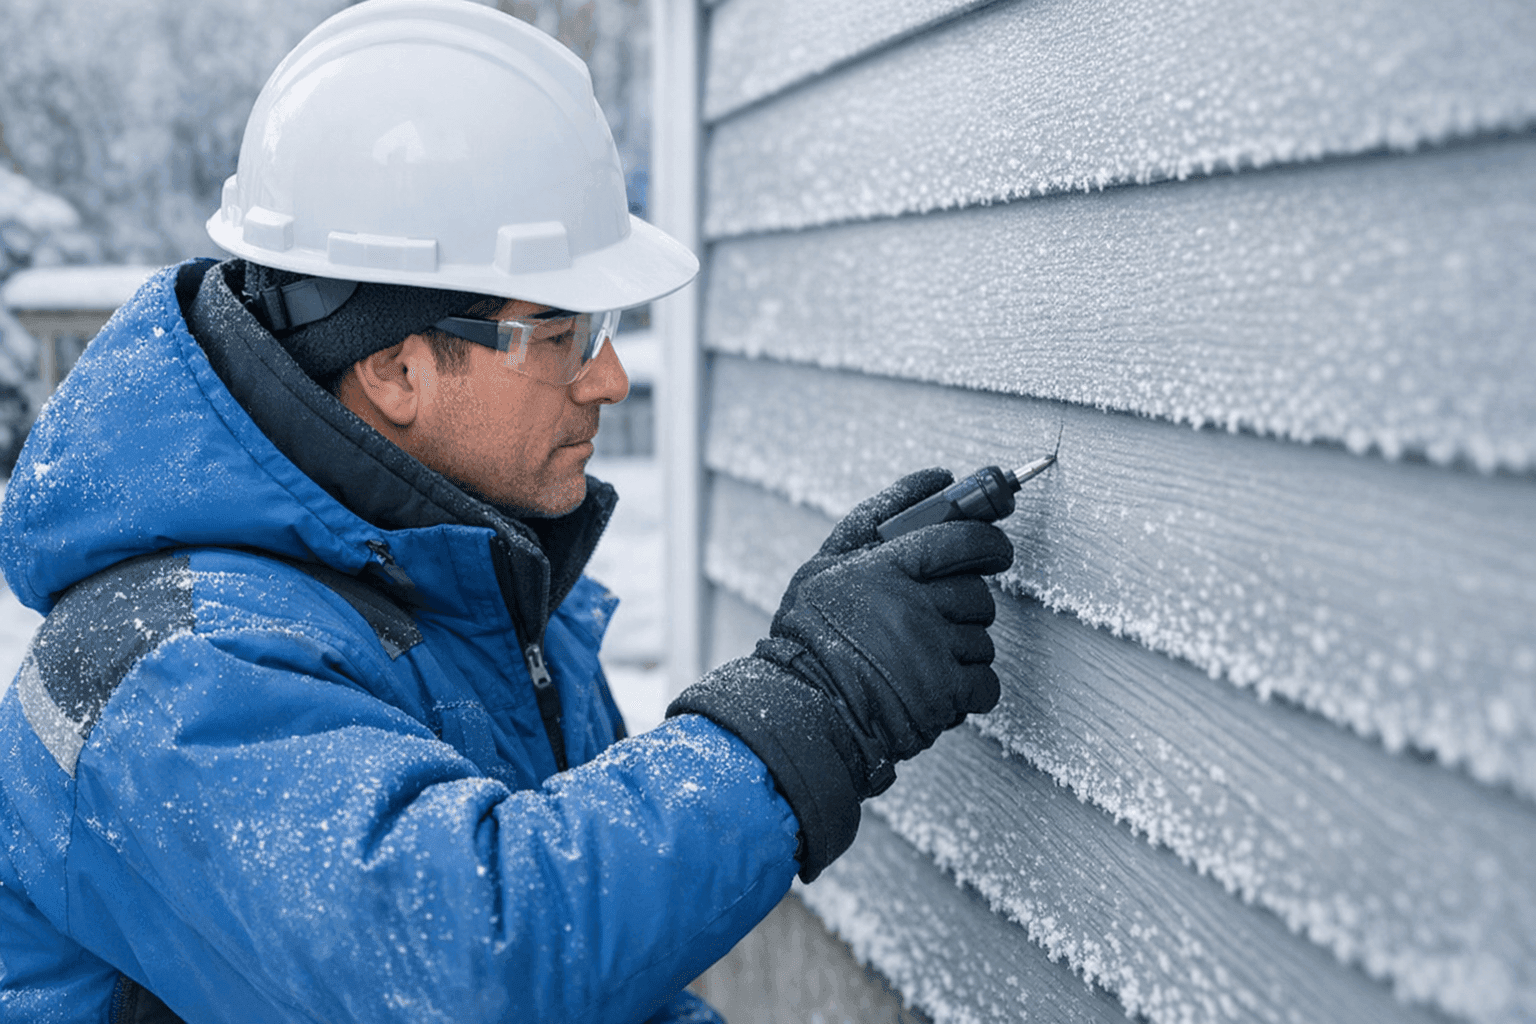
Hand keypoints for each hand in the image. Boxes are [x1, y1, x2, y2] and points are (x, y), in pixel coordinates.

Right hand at [758, 517, 1012, 796]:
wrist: (800, 709)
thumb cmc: (809, 635)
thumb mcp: (824, 563)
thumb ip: (877, 517)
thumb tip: (937, 477)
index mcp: (882, 568)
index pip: (963, 538)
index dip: (988, 541)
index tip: (992, 551)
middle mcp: (909, 606)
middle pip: (977, 593)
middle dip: (965, 606)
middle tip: (938, 617)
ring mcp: (929, 651)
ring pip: (982, 640)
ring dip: (961, 651)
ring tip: (921, 660)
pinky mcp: (942, 694)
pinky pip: (986, 683)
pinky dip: (968, 691)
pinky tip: (935, 689)